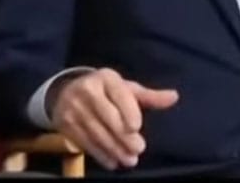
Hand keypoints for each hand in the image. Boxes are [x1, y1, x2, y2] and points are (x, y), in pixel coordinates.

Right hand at [48, 68, 178, 169]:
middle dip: (124, 136)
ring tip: (129, 160)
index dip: (128, 110)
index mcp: (106, 78)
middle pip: (108, 116)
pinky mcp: (66, 124)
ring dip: (114, 149)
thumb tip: (174, 96)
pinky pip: (85, 142)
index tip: (137, 127)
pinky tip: (113, 162)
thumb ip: (150, 96)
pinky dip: (100, 154)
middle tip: (138, 150)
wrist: (65, 93)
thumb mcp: (126, 89)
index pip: (119, 93)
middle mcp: (88, 90)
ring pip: (97, 132)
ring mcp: (74, 108)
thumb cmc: (105, 91)